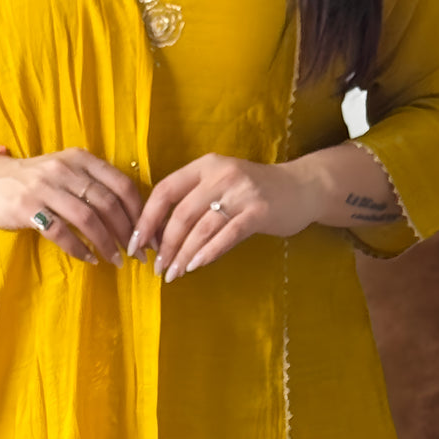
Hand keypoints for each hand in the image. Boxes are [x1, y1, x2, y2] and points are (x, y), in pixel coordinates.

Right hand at [0, 148, 142, 266]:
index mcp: (81, 158)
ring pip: (88, 218)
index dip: (140, 212)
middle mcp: (65, 169)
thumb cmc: (35, 179)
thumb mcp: (66, 170)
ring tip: (117, 260)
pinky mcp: (27, 208)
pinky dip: (79, 248)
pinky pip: (61, 232)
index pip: (122, 184)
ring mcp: (44, 187)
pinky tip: (89, 259)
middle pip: (108, 203)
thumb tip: (134, 214)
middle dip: (128, 232)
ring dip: (107, 243)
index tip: (149, 235)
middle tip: (138, 254)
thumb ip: (94, 184)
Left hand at [130, 153, 320, 281]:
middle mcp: (220, 174)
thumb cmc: (254, 191)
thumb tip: (158, 234)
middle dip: (165, 243)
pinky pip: (226, 235)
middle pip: (181, 213)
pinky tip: (195, 266)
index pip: (165, 190)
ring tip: (172, 273)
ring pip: (201, 228)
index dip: (147, 218)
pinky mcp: (258, 211)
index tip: (136, 242)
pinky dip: (208, 253)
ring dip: (183, 254)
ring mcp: (241, 192)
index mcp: (204, 165)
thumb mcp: (220, 184)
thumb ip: (193, 200)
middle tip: (157, 266)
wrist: (302, 188)